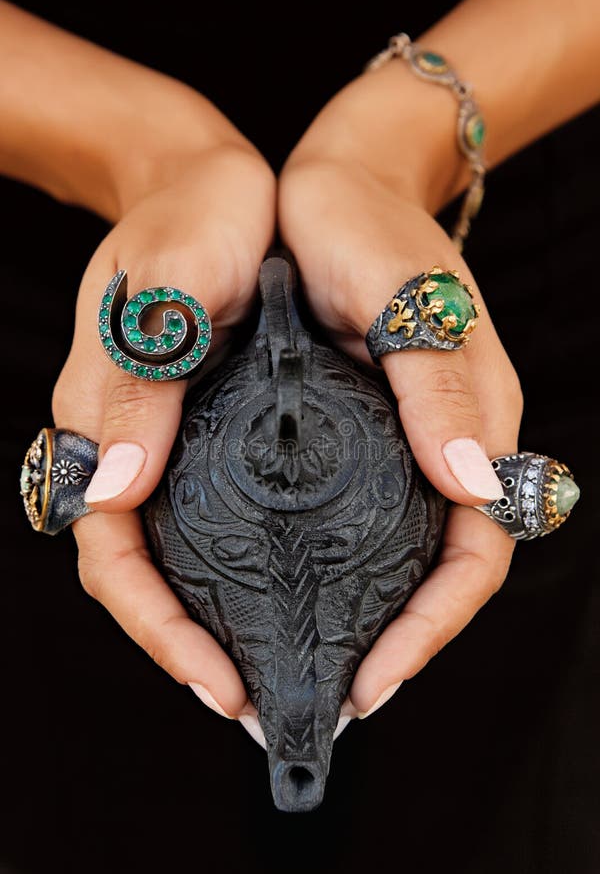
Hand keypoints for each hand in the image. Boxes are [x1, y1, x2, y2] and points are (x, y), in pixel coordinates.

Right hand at [52, 137, 274, 741]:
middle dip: (191, 646)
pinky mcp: (205, 432)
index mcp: (104, 422)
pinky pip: (210, 516)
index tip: (218, 682)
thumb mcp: (161, 291)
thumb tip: (112, 491)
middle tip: (258, 700)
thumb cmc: (184, 222)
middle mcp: (131, 445)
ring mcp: (167, 442)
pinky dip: (240, 566)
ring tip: (275, 667)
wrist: (205, 179)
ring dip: (216, 619)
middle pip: (144, 573)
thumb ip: (135, 387)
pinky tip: (286, 587)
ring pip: (176, 554)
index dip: (158, 629)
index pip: (112, 556)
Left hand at [279, 67, 522, 724]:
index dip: (433, 627)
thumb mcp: (410, 299)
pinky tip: (294, 584)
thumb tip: (474, 489)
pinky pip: (366, 514)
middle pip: (439, 569)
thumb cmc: (371, 227)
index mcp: (473, 421)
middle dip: (395, 641)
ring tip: (309, 661)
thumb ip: (444, 391)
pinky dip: (340, 563)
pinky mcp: (366, 430)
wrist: (343, 179)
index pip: (476, 553)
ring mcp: (405, 440)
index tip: (373, 680)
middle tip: (331, 695)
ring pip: (402, 550)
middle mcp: (445, 443)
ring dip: (368, 613)